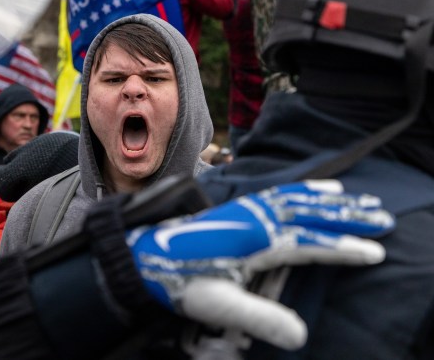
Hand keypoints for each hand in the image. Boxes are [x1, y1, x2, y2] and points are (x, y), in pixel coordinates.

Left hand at [127, 180, 393, 349]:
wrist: (145, 254)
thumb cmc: (180, 281)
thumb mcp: (218, 306)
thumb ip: (259, 318)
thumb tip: (300, 336)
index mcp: (253, 241)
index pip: (308, 241)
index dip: (343, 247)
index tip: (374, 251)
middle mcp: (253, 218)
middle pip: (308, 211)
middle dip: (346, 215)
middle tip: (381, 216)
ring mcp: (244, 209)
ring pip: (294, 198)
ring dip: (327, 198)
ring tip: (355, 196)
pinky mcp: (237, 208)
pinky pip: (276, 193)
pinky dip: (300, 189)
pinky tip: (309, 189)